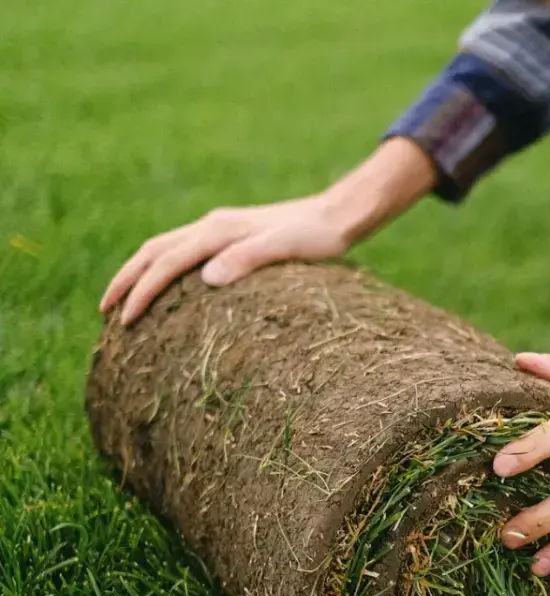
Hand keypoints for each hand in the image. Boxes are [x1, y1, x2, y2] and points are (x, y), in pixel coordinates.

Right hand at [100, 137, 437, 323]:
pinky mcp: (232, 235)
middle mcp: (212, 225)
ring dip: (140, 273)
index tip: (125, 321)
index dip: (142, 291)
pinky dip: (163, 267)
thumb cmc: (317, 238)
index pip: (166, 262)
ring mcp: (221, 228)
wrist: (339, 216)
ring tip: (124, 302)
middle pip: (153, 251)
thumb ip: (248, 259)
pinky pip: (184, 251)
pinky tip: (167, 288)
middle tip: (105, 314)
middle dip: (126, 281)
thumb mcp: (286, 249)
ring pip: (165, 248)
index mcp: (218, 230)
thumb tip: (207, 278)